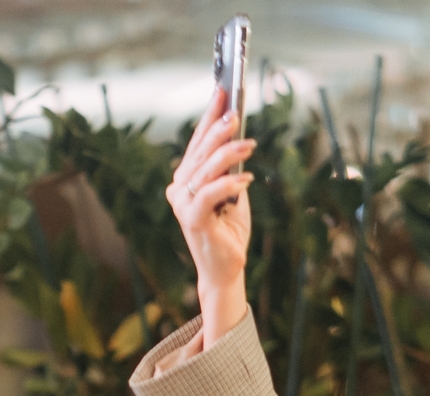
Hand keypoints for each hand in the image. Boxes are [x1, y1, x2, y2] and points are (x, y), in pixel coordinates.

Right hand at [165, 88, 255, 347]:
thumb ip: (232, 168)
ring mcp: (182, 205)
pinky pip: (209, 195)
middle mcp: (179, 189)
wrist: (225, 269)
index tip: (222, 92)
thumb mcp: (234, 193)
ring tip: (250, 145)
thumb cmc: (229, 230)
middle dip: (218, 129)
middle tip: (236, 114)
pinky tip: (246, 179)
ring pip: (204, 170)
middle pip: (199, 152)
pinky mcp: (192, 220)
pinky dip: (228, 184)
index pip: (198, 142)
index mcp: (186, 179)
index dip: (209, 116)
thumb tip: (240, 137)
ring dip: (228, 154)